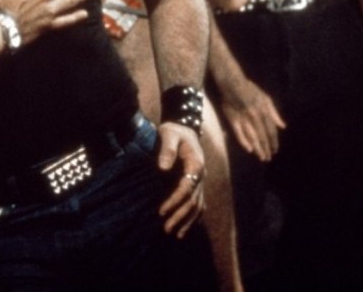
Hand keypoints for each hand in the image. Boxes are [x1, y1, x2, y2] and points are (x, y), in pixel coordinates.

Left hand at [156, 122, 204, 238]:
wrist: (184, 127)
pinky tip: (186, 226)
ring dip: (187, 220)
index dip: (174, 201)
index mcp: (195, 164)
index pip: (186, 188)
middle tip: (166, 228)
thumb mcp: (168, 135)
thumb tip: (162, 167)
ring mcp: (200, 180)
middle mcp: (201, 175)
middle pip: (193, 201)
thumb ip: (166, 149)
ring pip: (198, 205)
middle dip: (180, 216)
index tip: (161, 211)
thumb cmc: (174, 131)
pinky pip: (199, 203)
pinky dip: (194, 216)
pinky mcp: (197, 183)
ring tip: (176, 234)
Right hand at [218, 75, 285, 160]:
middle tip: (268, 158)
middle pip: (263, 136)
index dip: (274, 141)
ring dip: (258, 148)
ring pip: (252, 136)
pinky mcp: (232, 118)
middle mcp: (255, 116)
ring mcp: (243, 118)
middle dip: (267, 148)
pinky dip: (244, 141)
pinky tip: (249, 149)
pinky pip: (239, 132)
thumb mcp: (266, 98)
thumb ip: (274, 113)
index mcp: (264, 111)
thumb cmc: (250, 89)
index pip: (271, 130)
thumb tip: (283, 127)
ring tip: (261, 157)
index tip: (275, 150)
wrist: (232, 82)